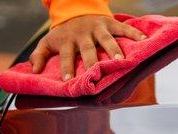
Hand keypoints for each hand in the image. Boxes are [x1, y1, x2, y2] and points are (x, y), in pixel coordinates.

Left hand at [29, 15, 146, 78]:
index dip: (66, 67)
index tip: (67, 79)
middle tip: (96, 72)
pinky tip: (143, 41)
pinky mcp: (110, 23)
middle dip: (92, 60)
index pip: (66, 55)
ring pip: (106, 39)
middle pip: (87, 49)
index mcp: (67, 40)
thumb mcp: (47, 42)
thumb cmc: (63, 34)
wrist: (76, 10)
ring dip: (113, 49)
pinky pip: (123, 28)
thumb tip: (34, 71)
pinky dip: (133, 34)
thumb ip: (38, 56)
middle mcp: (82, 34)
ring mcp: (97, 28)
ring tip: (120, 60)